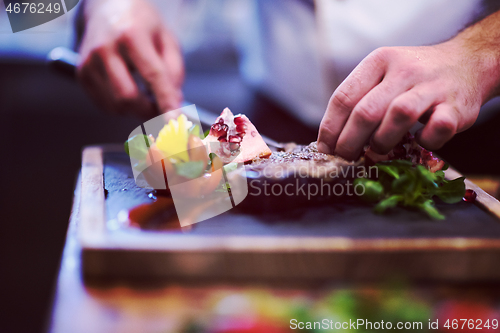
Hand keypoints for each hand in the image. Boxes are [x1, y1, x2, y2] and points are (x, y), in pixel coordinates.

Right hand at [77, 0, 183, 117]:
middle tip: (161, 110)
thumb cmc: (142, 24)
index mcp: (131, 34)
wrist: (106, 7)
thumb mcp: (167, 39)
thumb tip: (174, 103)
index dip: (165, 101)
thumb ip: (174, 71)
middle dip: (148, 111)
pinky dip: (121, 107)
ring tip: (145, 96)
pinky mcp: (81, 74)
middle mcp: (105, 48)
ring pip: (115, 105)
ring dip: (136, 110)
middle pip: (127, 97)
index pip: (152, 75)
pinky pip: (105, 105)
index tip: (175, 120)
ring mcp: (89, 62)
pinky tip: (129, 92)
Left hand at [317, 41, 497, 159]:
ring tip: (378, 151)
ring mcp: (432, 87)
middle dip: (349, 143)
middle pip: (365, 112)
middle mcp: (404, 70)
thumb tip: (330, 142)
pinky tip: (419, 141)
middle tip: (345, 159)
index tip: (324, 150)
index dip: (330, 129)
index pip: (343, 98)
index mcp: (378, 62)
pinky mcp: (456, 106)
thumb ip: (358, 101)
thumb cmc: (412, 78)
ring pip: (398, 116)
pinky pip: (437, 128)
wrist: (466, 63)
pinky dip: (425, 141)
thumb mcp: (382, 76)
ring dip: (382, 142)